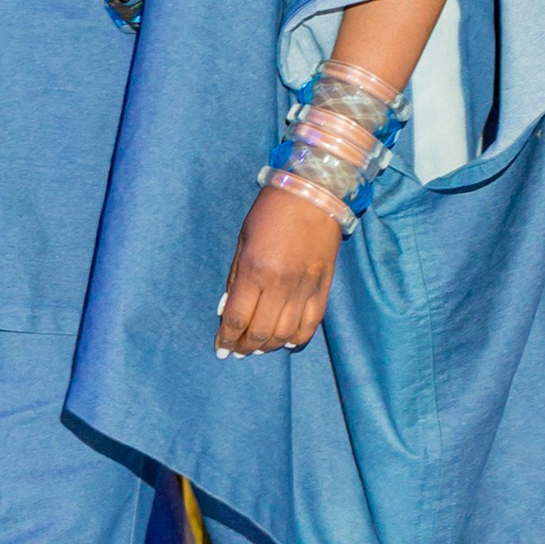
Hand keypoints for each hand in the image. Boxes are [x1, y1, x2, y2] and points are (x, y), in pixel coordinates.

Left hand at [217, 185, 342, 356]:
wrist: (314, 193)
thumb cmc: (271, 212)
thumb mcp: (243, 240)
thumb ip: (236, 277)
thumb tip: (228, 309)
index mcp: (255, 271)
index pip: (237, 318)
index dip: (226, 338)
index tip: (220, 348)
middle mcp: (281, 285)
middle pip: (260, 332)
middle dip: (245, 347)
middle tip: (236, 350)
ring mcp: (305, 289)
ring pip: (285, 334)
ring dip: (268, 347)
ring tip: (257, 348)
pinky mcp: (324, 288)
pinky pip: (310, 324)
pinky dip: (296, 338)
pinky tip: (285, 341)